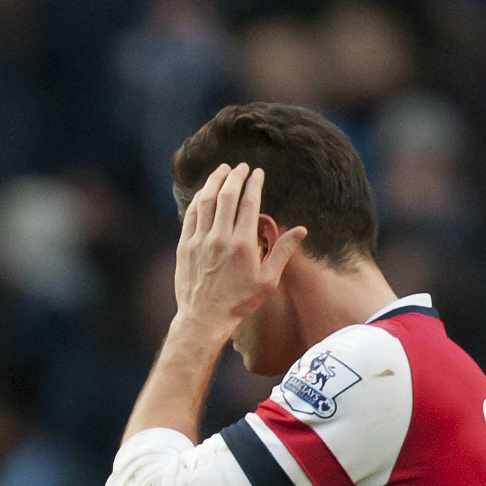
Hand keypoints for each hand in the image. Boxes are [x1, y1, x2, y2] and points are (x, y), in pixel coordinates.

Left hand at [172, 161, 306, 338]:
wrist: (204, 318)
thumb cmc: (239, 302)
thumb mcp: (268, 280)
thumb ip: (283, 251)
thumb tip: (301, 230)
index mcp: (243, 245)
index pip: (249, 203)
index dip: (254, 184)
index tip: (257, 172)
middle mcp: (220, 238)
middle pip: (226, 196)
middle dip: (235, 177)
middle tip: (241, 167)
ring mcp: (199, 241)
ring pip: (205, 201)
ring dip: (214, 182)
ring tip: (222, 170)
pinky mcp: (184, 246)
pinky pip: (191, 215)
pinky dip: (198, 200)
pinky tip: (204, 192)